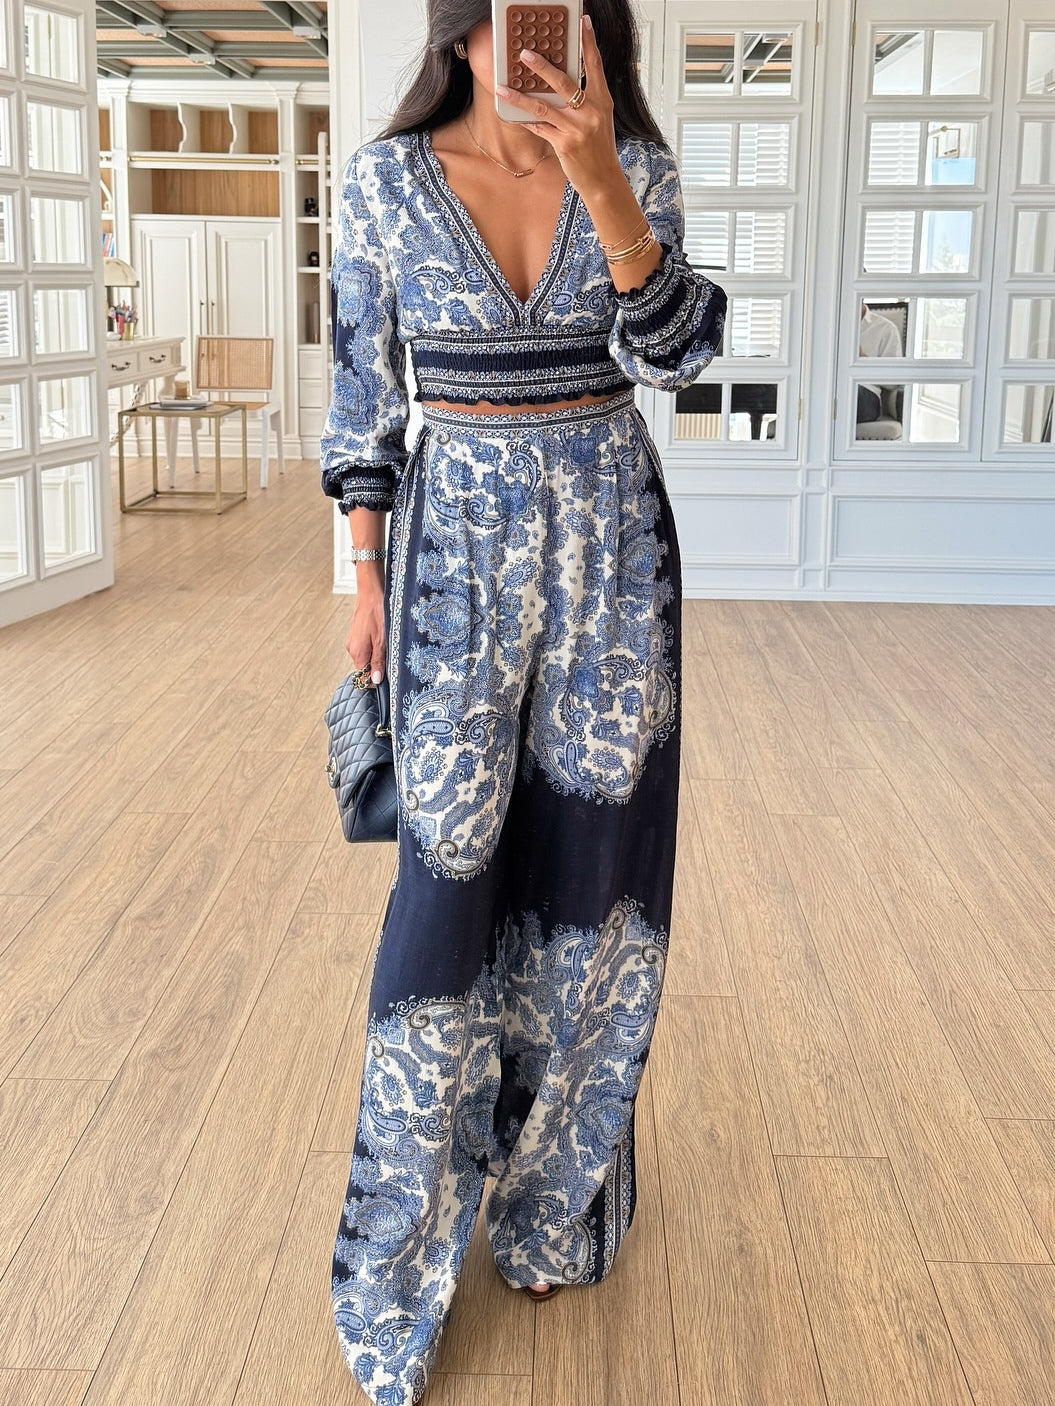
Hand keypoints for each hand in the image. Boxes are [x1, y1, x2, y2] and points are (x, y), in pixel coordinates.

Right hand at [345, 593, 385, 687]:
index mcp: (357, 653)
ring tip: (387, 644)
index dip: (375, 678)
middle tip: (391, 656)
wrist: (371, 593)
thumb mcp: (382, 640)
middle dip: (378, 666)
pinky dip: (374, 647)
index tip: (387, 675)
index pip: (363, 677)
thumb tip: (375, 680)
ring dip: (377, 655)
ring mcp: (353, 642)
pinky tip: (382, 638)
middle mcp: (352, 649)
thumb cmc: (377, 613)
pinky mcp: (356, 635)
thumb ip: (378, 661)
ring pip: (366, 657)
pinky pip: (366, 648)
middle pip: (365, 668)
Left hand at [496, 15, 619, 199]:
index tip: (583, 22)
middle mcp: (590, 112)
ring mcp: (576, 128)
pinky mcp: (564, 144)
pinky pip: (539, 128)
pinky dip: (525, 121)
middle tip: (524, 54)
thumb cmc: (600, 148)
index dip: (588, 42)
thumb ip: (584, 100)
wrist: (604, 179)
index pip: (595, 65)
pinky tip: (512, 114)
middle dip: (541, 67)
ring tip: (502, 87)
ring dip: (519, 97)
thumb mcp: (599, 119)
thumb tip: (559, 83)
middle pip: (563, 82)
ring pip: (542, 107)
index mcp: (602, 101)